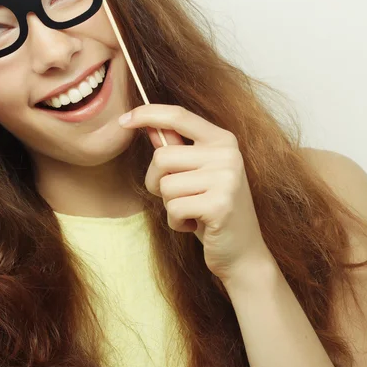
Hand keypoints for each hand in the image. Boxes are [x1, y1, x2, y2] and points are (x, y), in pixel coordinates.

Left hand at [119, 104, 272, 282]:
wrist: (242, 253)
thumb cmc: (212, 210)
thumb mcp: (195, 175)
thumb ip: (176, 148)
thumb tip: (151, 126)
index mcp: (222, 140)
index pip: (178, 116)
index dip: (147, 114)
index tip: (123, 120)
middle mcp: (227, 154)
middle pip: (162, 157)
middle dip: (157, 182)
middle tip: (179, 198)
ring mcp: (226, 178)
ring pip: (165, 185)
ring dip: (169, 204)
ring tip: (192, 211)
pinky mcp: (220, 204)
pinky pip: (174, 208)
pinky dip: (177, 222)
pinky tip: (196, 225)